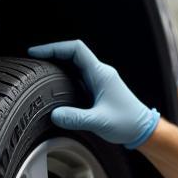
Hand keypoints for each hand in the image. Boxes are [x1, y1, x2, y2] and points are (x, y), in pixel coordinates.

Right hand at [26, 39, 159, 148]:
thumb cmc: (128, 123)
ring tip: (40, 74)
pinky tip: (56, 89)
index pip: (75, 49)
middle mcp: (100, 74)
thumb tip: (55, 115)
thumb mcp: (99, 122)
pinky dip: (65, 80)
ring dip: (58, 67)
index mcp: (101, 74)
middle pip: (72, 55)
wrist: (143, 130)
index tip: (37, 52)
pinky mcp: (99, 91)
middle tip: (34, 63)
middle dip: (52, 55)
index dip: (54, 47)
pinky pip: (78, 79)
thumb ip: (76, 118)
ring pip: (75, 67)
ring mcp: (99, 82)